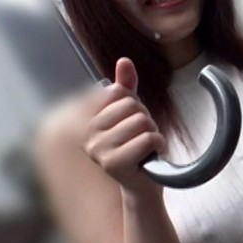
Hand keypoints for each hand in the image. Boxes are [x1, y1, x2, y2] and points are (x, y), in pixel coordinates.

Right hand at [81, 57, 165, 191]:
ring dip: (152, 132)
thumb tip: (124, 61)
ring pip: (141, 121)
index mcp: (84, 117)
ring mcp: (97, 149)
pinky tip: (151, 154)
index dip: (132, 102)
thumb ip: (125, 86)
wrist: (142, 182)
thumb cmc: (134, 144)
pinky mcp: (113, 163)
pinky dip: (158, 144)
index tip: (129, 121)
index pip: (117, 91)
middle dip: (144, 118)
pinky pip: (148, 139)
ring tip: (144, 146)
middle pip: (130, 105)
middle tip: (139, 136)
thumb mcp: (128, 112)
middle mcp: (85, 133)